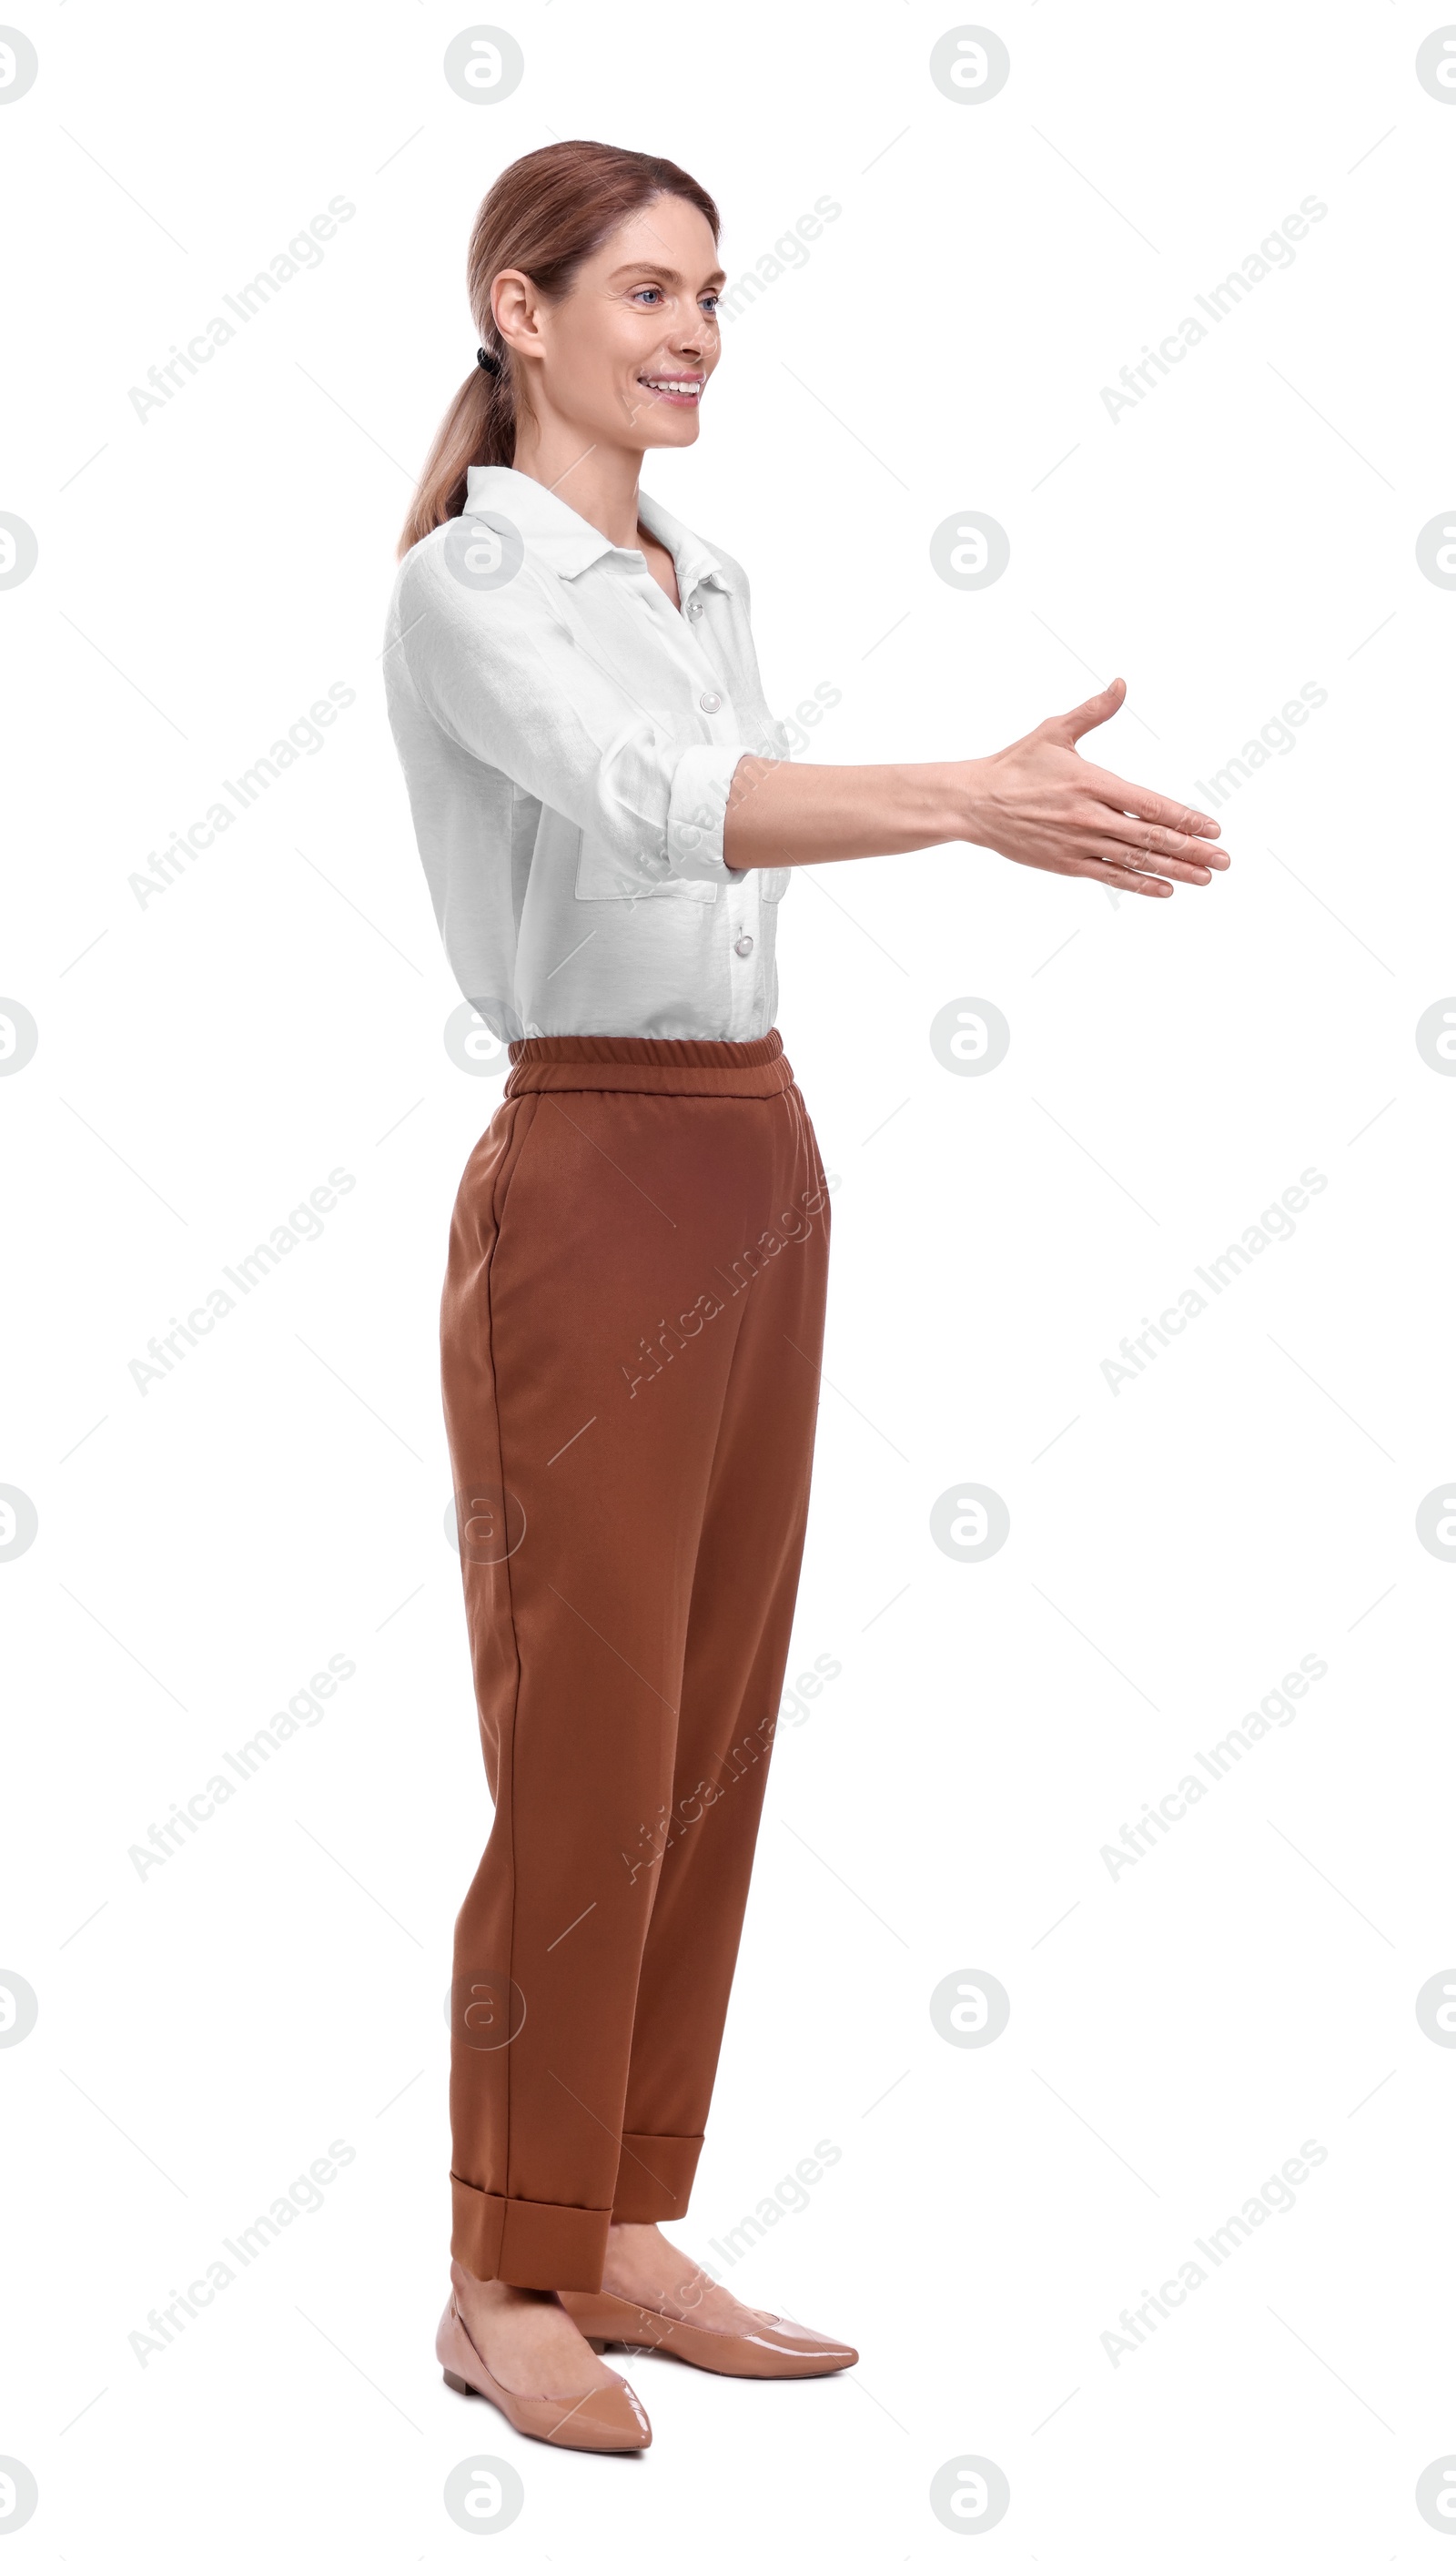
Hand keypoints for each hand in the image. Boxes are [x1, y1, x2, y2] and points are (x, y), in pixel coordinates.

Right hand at [965, 678, 1227, 897]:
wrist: (974, 802)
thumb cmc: (1016, 764)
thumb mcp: (1054, 731)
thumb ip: (1094, 711)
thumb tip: (1122, 683)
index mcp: (1092, 782)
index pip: (1149, 805)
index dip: (1184, 818)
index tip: (1212, 827)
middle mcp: (1089, 816)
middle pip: (1151, 837)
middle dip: (1192, 850)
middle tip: (1224, 860)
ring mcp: (1078, 843)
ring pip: (1136, 860)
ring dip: (1175, 870)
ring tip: (1205, 878)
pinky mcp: (1066, 863)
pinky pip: (1110, 875)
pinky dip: (1139, 883)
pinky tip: (1165, 888)